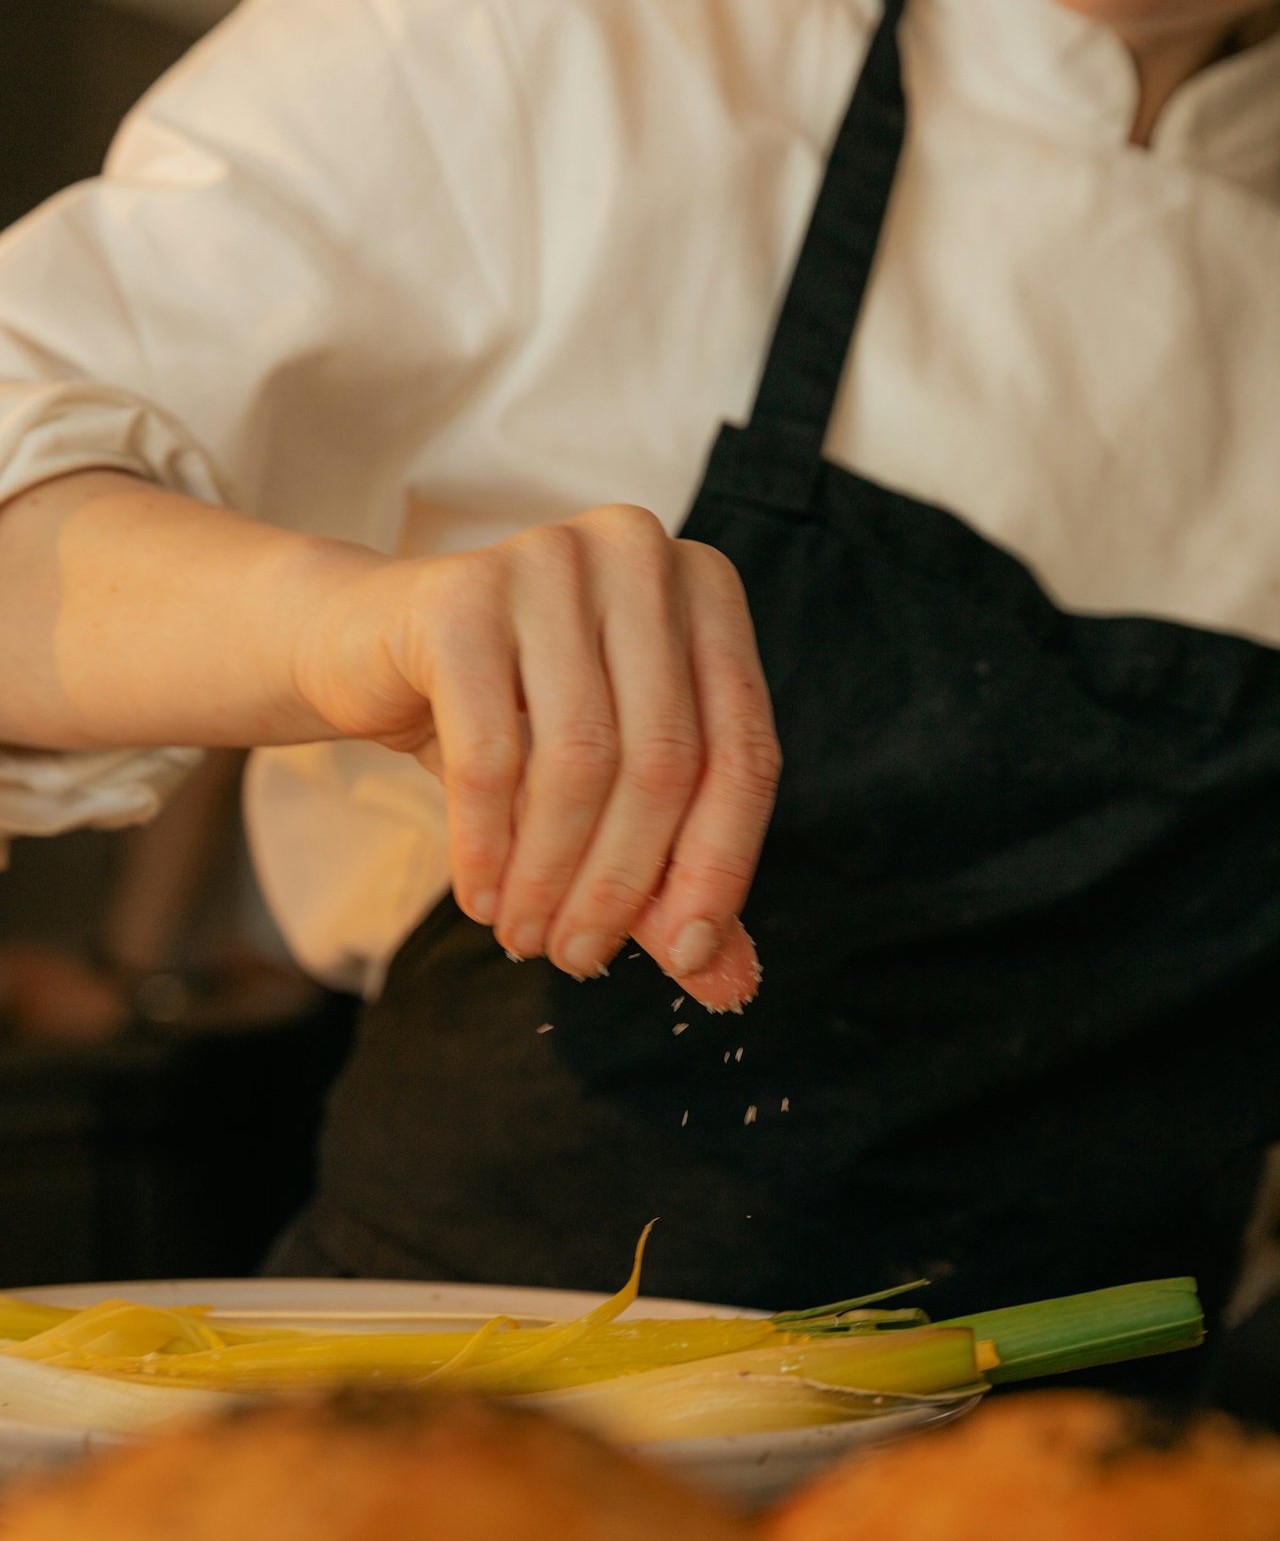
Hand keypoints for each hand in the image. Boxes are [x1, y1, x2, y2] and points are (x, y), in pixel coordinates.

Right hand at [296, 505, 779, 1007]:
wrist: (366, 651)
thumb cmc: (510, 719)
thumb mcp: (606, 795)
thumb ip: (674, 878)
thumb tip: (731, 986)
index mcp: (707, 590)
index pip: (744, 751)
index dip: (720, 868)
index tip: (687, 957)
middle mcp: (641, 554)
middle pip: (664, 761)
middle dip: (623, 884)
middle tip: (581, 958)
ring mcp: (550, 560)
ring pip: (580, 762)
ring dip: (553, 875)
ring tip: (528, 937)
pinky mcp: (460, 594)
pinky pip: (490, 753)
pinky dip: (488, 846)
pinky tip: (482, 898)